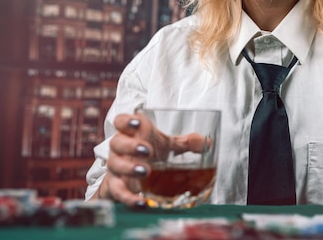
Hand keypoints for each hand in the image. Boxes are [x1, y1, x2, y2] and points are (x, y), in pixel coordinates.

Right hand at [95, 112, 211, 206]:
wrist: (134, 178)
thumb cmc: (151, 154)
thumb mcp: (168, 146)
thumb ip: (186, 143)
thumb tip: (208, 143)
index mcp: (132, 134)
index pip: (121, 121)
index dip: (126, 121)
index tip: (137, 123)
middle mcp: (120, 149)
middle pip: (117, 142)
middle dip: (131, 145)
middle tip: (147, 150)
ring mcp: (116, 167)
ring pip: (115, 165)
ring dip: (129, 168)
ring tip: (146, 171)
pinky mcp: (115, 187)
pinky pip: (117, 192)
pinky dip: (128, 198)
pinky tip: (141, 201)